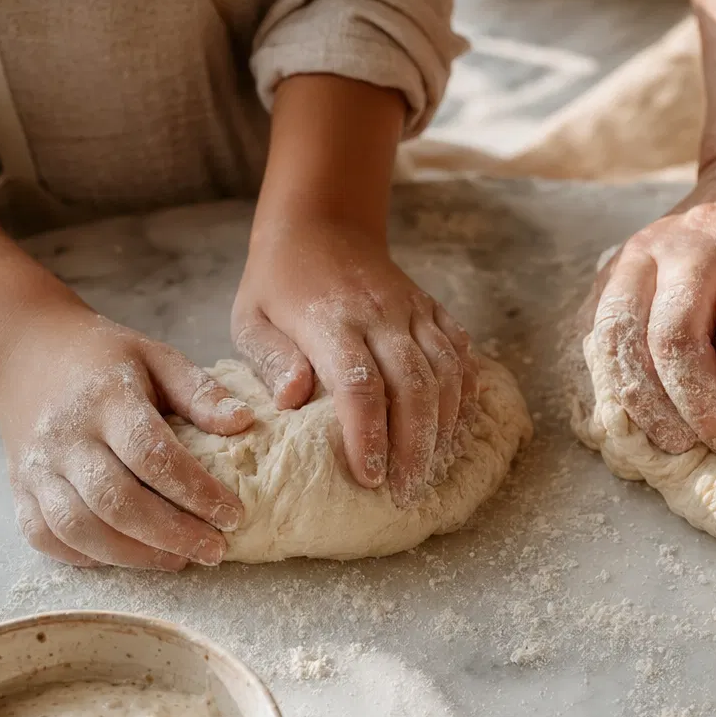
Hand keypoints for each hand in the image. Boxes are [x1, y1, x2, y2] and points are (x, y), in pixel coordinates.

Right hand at [0, 305, 254, 568]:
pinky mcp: (18, 489)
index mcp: (106, 398)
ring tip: (179, 560)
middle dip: (171, 534)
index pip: (152, 455)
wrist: (26, 353)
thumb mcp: (156, 358)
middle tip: (215, 550)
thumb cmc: (103, 359)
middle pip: (116, 501)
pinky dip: (86, 557)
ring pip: (79, 527)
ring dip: (133, 555)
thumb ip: (199, 392)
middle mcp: (65, 436)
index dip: (195, 491)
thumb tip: (244, 422)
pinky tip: (127, 557)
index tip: (233, 515)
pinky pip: (45, 536)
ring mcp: (35, 466)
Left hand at [231, 219, 477, 505]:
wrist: (321, 225)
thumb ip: (271, 360)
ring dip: (444, 426)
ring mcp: (412, 309)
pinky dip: (464, 392)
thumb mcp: (251, 319)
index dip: (369, 435)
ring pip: (446, 371)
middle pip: (414, 385)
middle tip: (406, 491)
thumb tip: (292, 401)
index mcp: (330, 320)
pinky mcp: (432, 308)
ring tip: (430, 468)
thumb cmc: (278, 284)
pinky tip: (455, 426)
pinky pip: (460, 352)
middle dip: (415, 445)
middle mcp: (380, 314)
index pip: (360, 385)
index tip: (368, 477)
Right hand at [582, 143, 715, 456]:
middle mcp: (696, 236)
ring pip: (624, 339)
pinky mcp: (618, 262)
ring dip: (650, 405)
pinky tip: (643, 418)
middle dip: (700, 410)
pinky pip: (597, 331)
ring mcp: (648, 247)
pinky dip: (613, 382)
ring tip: (682, 444)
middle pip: (676, 341)